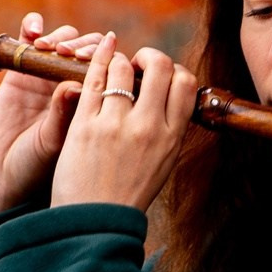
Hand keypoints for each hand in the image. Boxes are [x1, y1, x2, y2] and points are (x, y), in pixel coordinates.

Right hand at [0, 12, 105, 220]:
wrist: (1, 175)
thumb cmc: (36, 166)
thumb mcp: (53, 142)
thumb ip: (65, 114)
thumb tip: (78, 85)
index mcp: (94, 103)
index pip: (111, 69)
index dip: (107, 59)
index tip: (98, 62)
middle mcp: (74, 85)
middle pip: (90, 49)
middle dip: (84, 46)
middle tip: (71, 55)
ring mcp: (47, 75)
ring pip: (64, 40)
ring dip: (60, 37)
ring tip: (47, 48)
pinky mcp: (20, 69)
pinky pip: (28, 38)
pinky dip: (32, 25)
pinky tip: (33, 29)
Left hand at [50, 36, 198, 211]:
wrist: (92, 223)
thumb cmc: (126, 194)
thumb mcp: (162, 164)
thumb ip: (168, 131)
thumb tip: (170, 97)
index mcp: (171, 138)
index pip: (186, 84)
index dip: (175, 70)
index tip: (160, 76)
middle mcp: (147, 128)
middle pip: (160, 67)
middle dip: (150, 57)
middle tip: (138, 64)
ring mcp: (115, 125)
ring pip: (122, 68)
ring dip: (119, 61)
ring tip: (113, 70)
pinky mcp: (85, 125)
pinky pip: (94, 78)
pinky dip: (99, 57)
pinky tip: (102, 48)